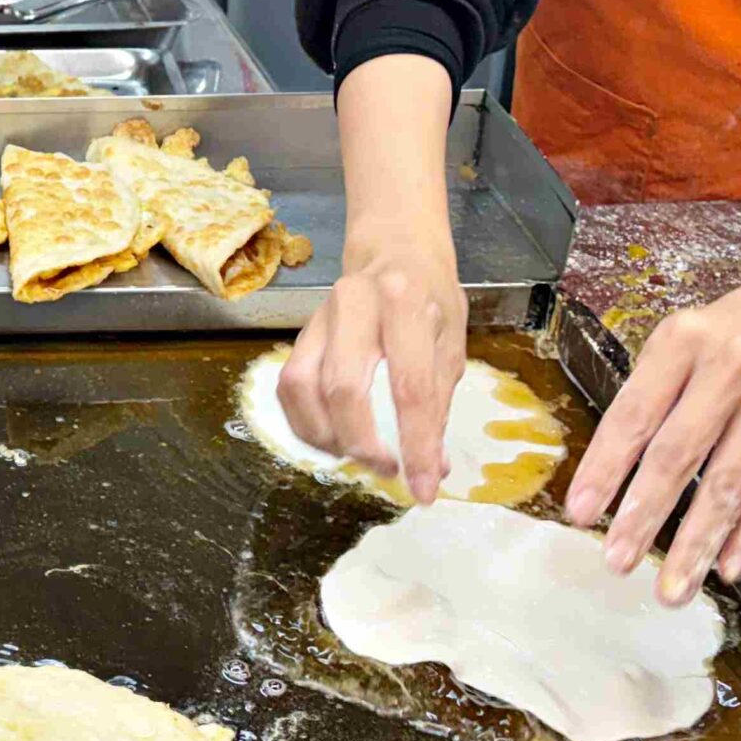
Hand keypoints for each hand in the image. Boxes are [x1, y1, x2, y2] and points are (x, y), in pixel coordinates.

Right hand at [277, 218, 466, 501]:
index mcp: (407, 302)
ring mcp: (319, 317)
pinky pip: (288, 387)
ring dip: (327, 436)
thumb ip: (438, 402)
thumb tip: (430, 467)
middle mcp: (354, 303)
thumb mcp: (452, 344)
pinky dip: (305, 423)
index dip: (416, 446)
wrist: (394, 251)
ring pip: (303, 388)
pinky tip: (332, 437)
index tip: (423, 489)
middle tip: (386, 469)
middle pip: (344, 388)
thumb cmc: (431, 298)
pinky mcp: (299, 333)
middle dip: (363, 443)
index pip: (409, 387)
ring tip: (357, 455)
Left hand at [566, 222, 740, 604]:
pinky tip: (728, 564)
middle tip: (616, 560)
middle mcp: (732, 367)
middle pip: (679, 455)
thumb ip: (654, 391)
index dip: (605, 467)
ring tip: (671, 585)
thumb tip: (614, 467)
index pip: (635, 414)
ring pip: (730, 484)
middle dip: (644, 515)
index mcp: (684, 340)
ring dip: (697, 542)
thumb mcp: (686, 335)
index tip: (581, 511)